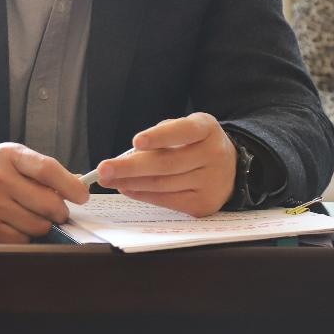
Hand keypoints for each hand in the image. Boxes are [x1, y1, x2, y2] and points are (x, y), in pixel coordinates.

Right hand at [0, 143, 89, 242]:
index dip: (71, 186)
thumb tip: (78, 187)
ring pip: (38, 226)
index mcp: (9, 155)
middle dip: (59, 211)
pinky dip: (24, 237)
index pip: (48, 169)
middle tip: (56, 211)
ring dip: (42, 225)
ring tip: (29, 215)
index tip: (82, 196)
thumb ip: (44, 170)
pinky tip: (14, 225)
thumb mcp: (14, 159)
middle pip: (48, 204)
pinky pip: (22, 241)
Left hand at [96, 112, 236, 216]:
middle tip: (103, 170)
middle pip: (166, 163)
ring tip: (109, 179)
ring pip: (163, 184)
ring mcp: (211, 182)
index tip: (136, 142)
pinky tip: (126, 188)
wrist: (230, 167)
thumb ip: (160, 136)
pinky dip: (143, 195)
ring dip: (130, 183)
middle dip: (130, 168)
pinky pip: (167, 200)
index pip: (183, 131)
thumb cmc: (194, 143)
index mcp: (206, 129)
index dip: (159, 136)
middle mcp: (213, 154)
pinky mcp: (204, 204)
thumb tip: (126, 157)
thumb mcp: (184, 129)